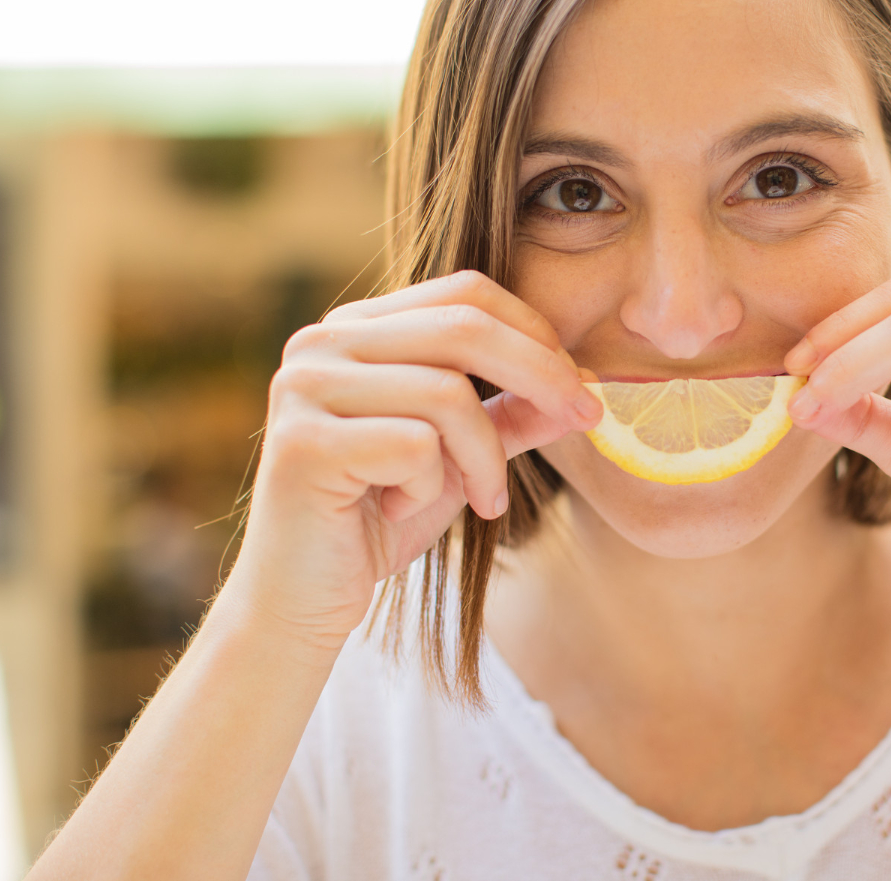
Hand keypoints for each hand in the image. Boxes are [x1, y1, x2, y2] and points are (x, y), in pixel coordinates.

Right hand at [226, 271, 602, 648]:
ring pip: (447, 394)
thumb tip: (588, 384)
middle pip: (463, 327)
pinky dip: (432, 488)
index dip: (534, 331)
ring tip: (481, 499)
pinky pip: (414, 447)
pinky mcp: (303, 442)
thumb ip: (514, 414)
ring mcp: (305, 387)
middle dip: (542, 374)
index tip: (581, 384)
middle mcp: (322, 342)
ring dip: (486, 458)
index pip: (465, 292)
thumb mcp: (464, 457)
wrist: (302, 599)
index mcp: (357, 328)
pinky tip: (400, 510)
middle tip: (585, 417)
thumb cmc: (380, 520)